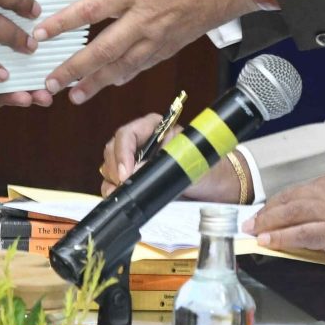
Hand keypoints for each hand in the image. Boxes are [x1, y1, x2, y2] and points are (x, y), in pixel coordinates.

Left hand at [36, 0, 248, 102]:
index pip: (91, 10)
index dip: (62, 25)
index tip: (39, 37)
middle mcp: (147, 16)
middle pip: (102, 51)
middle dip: (73, 70)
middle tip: (48, 84)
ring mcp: (163, 33)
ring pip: (123, 65)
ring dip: (96, 82)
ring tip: (73, 96)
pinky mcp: (178, 41)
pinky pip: (146, 63)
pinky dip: (126, 76)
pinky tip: (114, 82)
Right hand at [100, 112, 240, 199]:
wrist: (214, 187)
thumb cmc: (206, 167)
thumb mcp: (188, 162)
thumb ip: (163, 165)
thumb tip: (135, 172)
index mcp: (154, 128)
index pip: (127, 134)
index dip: (122, 152)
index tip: (125, 173)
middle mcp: (141, 142)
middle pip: (113, 149)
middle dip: (115, 167)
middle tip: (123, 184)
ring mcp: (135, 161)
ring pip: (109, 166)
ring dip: (112, 180)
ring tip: (123, 192)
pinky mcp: (133, 179)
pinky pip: (112, 182)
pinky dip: (113, 190)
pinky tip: (120, 197)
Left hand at [250, 170, 324, 275]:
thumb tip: (311, 221)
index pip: (305, 188)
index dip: (283, 200)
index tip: (270, 209)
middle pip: (294, 197)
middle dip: (270, 210)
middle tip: (251, 220)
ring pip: (294, 212)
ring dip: (269, 222)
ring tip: (253, 231)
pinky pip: (302, 233)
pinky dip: (281, 237)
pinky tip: (268, 241)